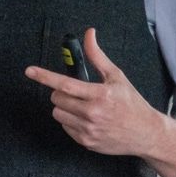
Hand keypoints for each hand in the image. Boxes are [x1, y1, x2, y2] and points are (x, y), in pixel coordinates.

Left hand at [25, 28, 161, 156]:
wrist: (145, 133)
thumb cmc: (131, 103)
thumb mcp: (116, 76)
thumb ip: (97, 56)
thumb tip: (89, 34)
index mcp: (100, 94)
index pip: (65, 84)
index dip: (44, 76)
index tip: (30, 71)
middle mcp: (93, 113)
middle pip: (57, 98)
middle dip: (61, 92)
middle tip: (77, 92)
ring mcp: (89, 129)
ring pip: (58, 113)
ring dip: (64, 107)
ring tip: (82, 106)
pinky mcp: (86, 142)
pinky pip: (65, 127)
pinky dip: (71, 121)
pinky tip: (87, 119)